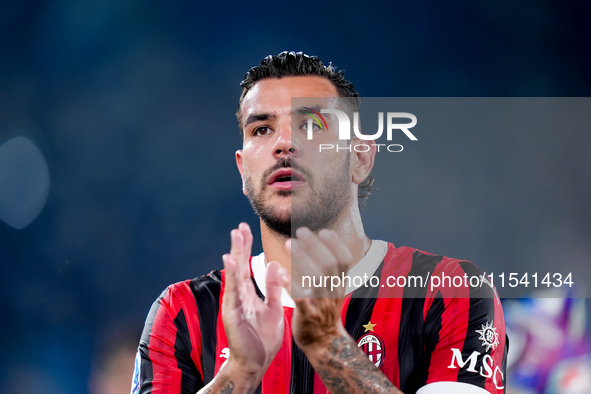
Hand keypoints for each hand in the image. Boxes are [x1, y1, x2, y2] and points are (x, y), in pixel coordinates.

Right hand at [221, 223, 287, 383]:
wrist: (255, 364)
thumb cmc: (262, 338)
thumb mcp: (272, 308)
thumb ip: (272, 288)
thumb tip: (274, 264)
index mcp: (248, 294)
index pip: (247, 266)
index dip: (246, 247)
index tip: (246, 229)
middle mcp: (239, 296)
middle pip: (238, 266)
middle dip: (239, 245)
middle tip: (239, 226)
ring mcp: (234, 304)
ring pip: (234, 275)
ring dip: (234, 254)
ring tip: (235, 236)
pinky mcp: (232, 314)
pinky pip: (232, 292)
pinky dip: (231, 276)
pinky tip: (230, 261)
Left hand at [289, 227, 353, 350]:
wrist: (324, 343)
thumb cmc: (324, 310)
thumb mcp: (334, 288)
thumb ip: (331, 268)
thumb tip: (326, 237)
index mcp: (340, 284)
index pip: (345, 260)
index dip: (337, 245)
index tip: (324, 231)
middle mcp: (333, 292)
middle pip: (329, 265)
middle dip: (315, 245)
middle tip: (301, 231)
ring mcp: (322, 304)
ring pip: (316, 278)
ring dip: (302, 259)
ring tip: (289, 244)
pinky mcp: (308, 316)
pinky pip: (300, 298)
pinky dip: (291, 283)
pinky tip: (281, 272)